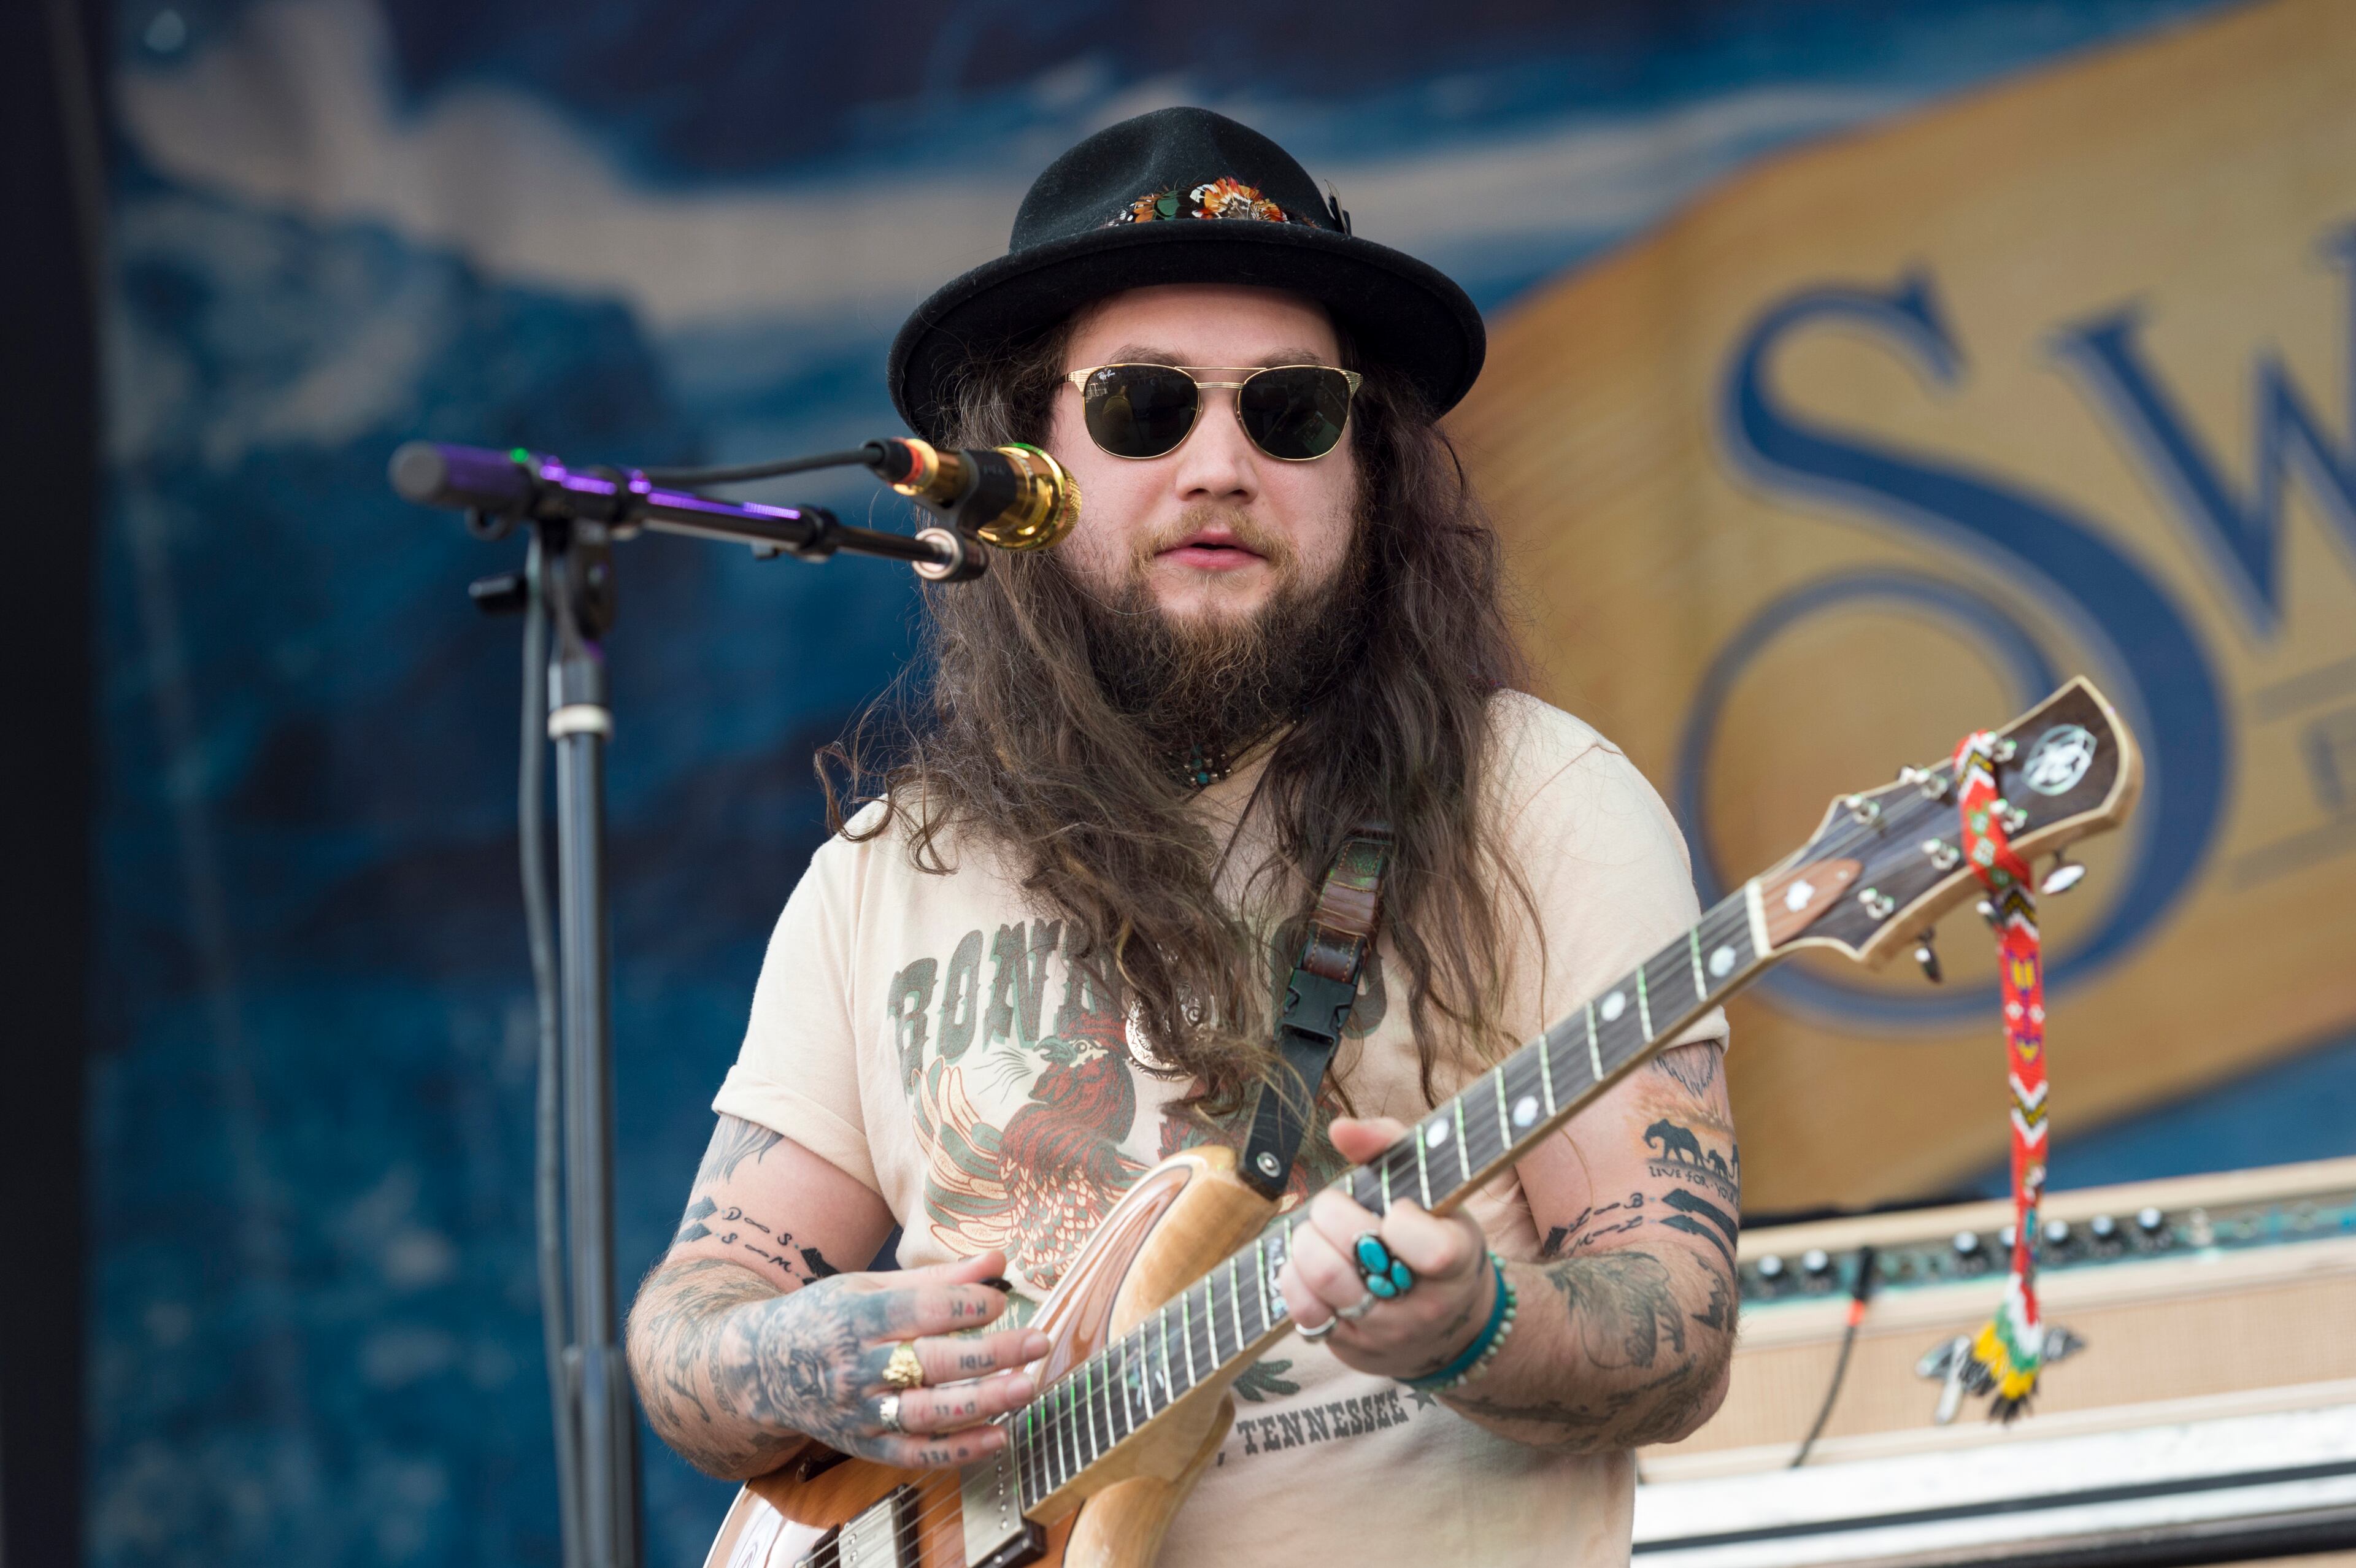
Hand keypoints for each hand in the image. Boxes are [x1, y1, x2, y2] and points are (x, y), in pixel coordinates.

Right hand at [743, 1249, 1048, 1468]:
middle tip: (1037, 1341)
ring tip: (1027, 1387)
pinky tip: (1000, 1436)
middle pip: (931, 1362)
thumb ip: (938, 1279)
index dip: (966, 1306)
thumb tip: (999, 1262)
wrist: (762, 1368)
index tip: (1001, 1301)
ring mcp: (860, 1412)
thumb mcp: (870, 1287)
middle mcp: (857, 1367)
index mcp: (858, 1317)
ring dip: (983, 1402)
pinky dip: (960, 1450)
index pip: (920, 1310)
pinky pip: (916, 1453)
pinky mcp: (864, 1445)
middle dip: (991, 1353)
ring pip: (928, 1413)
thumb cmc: (827, 1317)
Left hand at [1274, 1116, 1494, 1382]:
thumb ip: (1389, 1145)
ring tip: (1318, 1232)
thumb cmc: (1435, 1234)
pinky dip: (1295, 1277)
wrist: (1450, 1323)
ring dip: (1307, 1242)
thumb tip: (1339, 1129)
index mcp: (1458, 1262)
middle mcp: (1424, 1307)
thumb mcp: (1432, 1188)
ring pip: (1323, 1280)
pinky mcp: (1351, 1349)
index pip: (1432, 1249)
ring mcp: (1385, 1333)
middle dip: (1331, 1212)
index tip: (1395, 1206)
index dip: (1401, 1218)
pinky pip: (1304, 1312)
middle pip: (1356, 1252)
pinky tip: (1309, 1264)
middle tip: (1335, 1205)